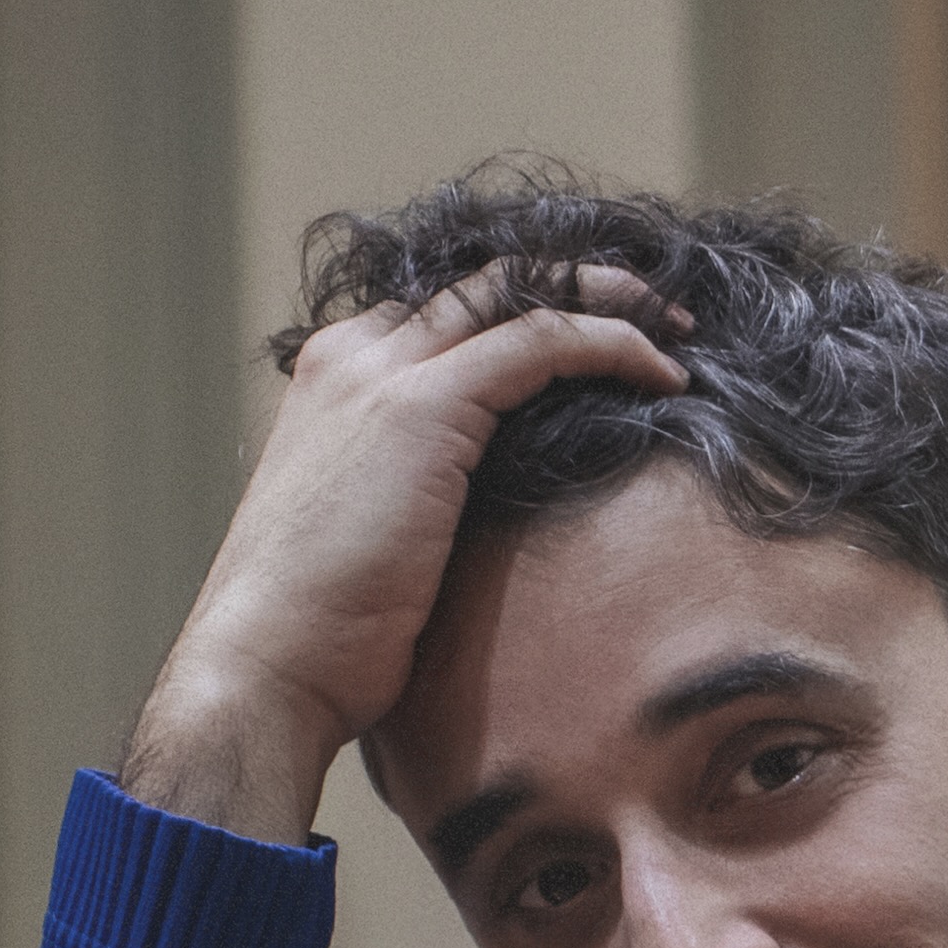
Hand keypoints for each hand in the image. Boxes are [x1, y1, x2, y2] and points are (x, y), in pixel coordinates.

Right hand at [118, 266, 686, 840]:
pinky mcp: (425, 406)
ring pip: (517, 291)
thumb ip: (420, 491)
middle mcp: (353, 355)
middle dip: (578, 283)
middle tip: (659, 310)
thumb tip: (493, 511)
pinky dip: (612, 345)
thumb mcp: (371, 532)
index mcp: (335, 379)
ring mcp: (383, 373)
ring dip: (609, 301)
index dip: (529, 308)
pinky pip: (542, 341)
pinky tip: (667, 376)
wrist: (269, 665)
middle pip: (484, 282)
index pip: (445, 310)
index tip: (602, 333)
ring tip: (678, 326)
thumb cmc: (321, 630)